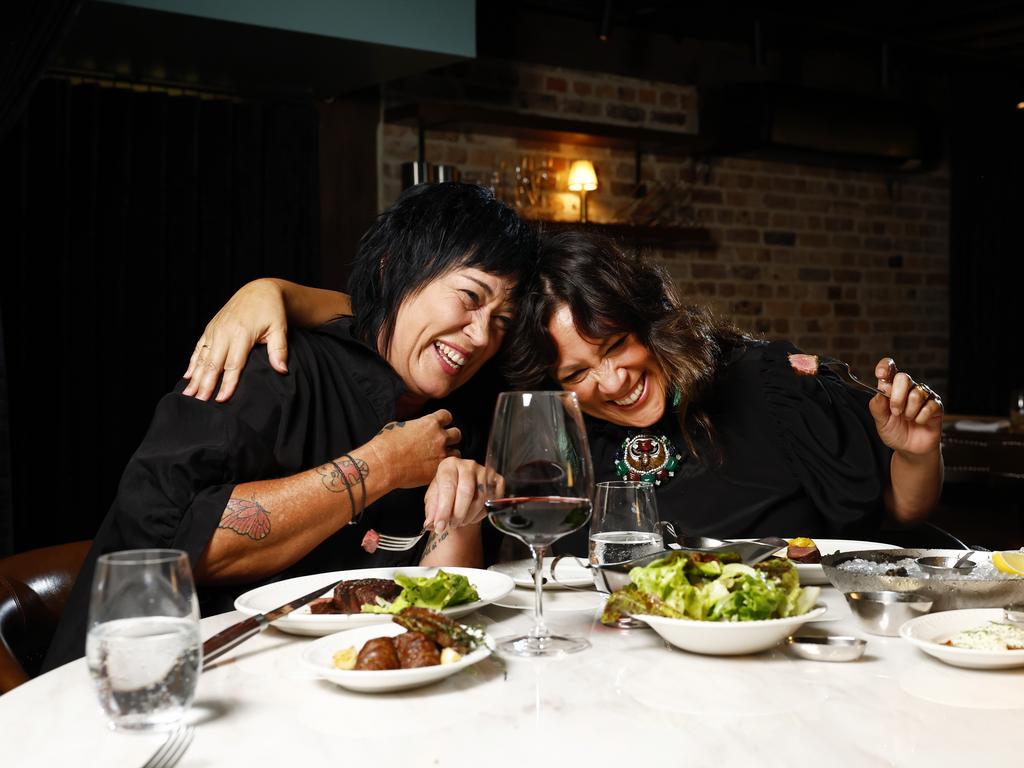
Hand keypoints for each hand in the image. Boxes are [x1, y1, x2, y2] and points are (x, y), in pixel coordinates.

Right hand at [183, 279, 289, 401]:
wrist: (259, 290)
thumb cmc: (272, 311)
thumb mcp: (279, 328)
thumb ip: (279, 350)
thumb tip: (282, 370)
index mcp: (242, 334)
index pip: (233, 365)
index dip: (227, 383)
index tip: (222, 400)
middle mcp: (224, 332)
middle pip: (213, 364)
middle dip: (205, 384)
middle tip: (198, 403)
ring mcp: (215, 330)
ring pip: (203, 357)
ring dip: (195, 377)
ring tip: (188, 394)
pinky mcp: (211, 328)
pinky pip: (199, 348)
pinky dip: (192, 362)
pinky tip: (187, 376)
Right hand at [366, 410, 461, 490]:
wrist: (383, 464)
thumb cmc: (385, 445)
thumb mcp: (398, 425)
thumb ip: (412, 425)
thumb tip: (412, 428)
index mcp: (430, 423)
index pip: (447, 416)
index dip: (444, 420)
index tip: (441, 424)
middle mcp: (439, 437)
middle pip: (457, 434)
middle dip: (451, 437)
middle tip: (442, 442)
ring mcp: (440, 455)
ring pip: (457, 453)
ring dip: (450, 454)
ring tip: (439, 458)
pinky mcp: (437, 470)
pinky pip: (447, 468)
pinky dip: (442, 468)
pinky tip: (433, 469)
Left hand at [423, 457, 488, 533]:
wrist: (461, 488)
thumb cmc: (447, 491)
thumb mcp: (434, 499)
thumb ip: (432, 510)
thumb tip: (431, 523)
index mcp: (449, 465)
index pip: (448, 487)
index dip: (443, 509)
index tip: (439, 526)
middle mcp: (468, 465)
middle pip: (467, 491)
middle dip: (459, 514)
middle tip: (452, 525)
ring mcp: (485, 471)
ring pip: (481, 498)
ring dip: (470, 516)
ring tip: (461, 521)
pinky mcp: (497, 480)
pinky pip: (493, 501)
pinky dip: (482, 513)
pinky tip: (473, 515)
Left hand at [868, 357, 942, 457]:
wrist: (909, 449)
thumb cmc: (895, 432)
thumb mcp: (880, 421)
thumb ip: (877, 405)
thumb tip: (881, 388)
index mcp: (892, 388)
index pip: (890, 368)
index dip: (885, 367)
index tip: (880, 375)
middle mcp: (908, 388)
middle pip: (904, 378)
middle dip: (897, 397)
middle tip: (896, 412)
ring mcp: (924, 396)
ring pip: (916, 393)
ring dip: (909, 411)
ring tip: (908, 419)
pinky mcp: (936, 406)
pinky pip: (929, 406)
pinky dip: (921, 417)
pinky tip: (919, 422)